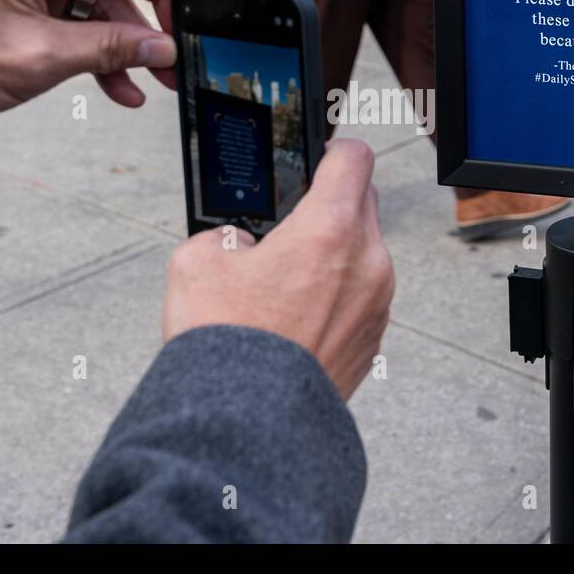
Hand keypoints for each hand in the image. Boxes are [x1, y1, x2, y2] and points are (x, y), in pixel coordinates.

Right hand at [161, 139, 394, 400]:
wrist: (247, 423)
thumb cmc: (226, 341)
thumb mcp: (196, 262)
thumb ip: (225, 234)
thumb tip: (242, 247)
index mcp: (331, 229)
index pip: (353, 158)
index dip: (332, 150)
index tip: (318, 157)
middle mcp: (368, 261)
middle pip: (362, 203)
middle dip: (330, 204)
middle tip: (290, 224)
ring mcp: (377, 303)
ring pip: (364, 253)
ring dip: (335, 254)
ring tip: (284, 282)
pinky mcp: (373, 340)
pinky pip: (361, 298)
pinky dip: (337, 297)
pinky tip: (296, 319)